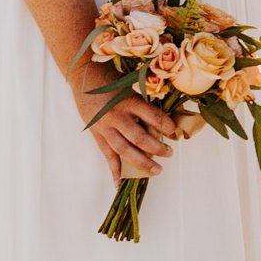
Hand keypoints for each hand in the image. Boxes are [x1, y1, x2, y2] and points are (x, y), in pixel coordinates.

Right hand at [69, 59, 178, 182]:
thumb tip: (169, 112)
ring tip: (157, 170)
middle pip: (139, 138)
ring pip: (124, 150)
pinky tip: (119, 183)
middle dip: (157, 148)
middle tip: (170, 153)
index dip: (166, 125)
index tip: (176, 132)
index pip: (152, 116)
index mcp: (129, 101)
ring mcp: (105, 128)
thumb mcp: (132, 84)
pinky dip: (114, 170)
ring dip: (141, 162)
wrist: (84, 76)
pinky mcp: (97, 135)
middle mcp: (117, 116)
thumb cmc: (113, 78)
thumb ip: (147, 99)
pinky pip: (107, 155)